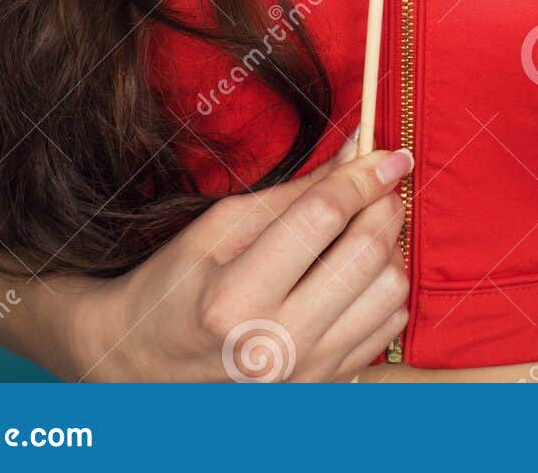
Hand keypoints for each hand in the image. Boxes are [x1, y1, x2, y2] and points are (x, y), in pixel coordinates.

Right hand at [67, 136, 411, 381]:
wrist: (147, 365)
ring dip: (389, 249)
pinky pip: (386, 330)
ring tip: (365, 228)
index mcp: (235, 299)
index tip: (389, 153)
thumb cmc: (176, 287)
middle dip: (384, 206)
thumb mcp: (220, 226)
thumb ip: (296, 191)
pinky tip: (359, 271)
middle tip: (378, 185)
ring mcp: (303, 375)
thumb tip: (358, 149)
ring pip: (389, 296)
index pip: (321, 219)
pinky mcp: (323, 388)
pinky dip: (384, 291)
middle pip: (366, 256)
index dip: (362, 177)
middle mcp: (275, 346)